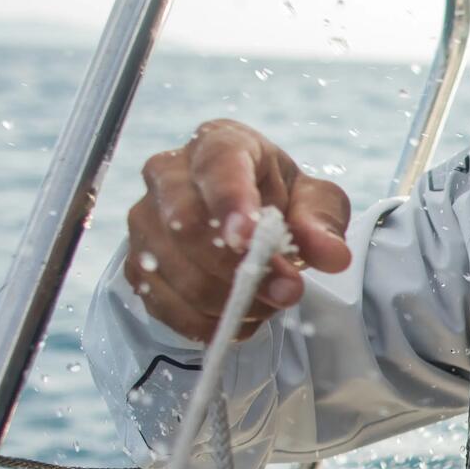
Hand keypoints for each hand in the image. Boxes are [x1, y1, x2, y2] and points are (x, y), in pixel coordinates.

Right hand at [124, 119, 352, 341]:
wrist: (245, 223)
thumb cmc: (279, 202)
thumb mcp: (315, 203)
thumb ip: (323, 224)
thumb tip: (332, 255)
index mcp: (219, 145)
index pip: (217, 164)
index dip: (230, 202)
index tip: (248, 239)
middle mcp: (169, 175)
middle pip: (186, 224)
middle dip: (238, 268)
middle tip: (286, 291)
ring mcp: (146, 220)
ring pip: (176, 271)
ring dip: (228, 300)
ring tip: (266, 304)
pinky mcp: (137, 264)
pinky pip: (164, 304)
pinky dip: (206, 323)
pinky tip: (236, 319)